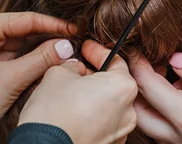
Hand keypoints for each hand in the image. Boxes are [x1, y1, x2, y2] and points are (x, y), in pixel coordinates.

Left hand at [0, 12, 76, 129]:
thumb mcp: (9, 80)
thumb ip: (40, 60)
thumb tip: (66, 47)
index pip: (24, 19)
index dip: (52, 24)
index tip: (72, 29)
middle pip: (23, 31)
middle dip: (48, 38)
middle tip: (72, 42)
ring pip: (20, 45)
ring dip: (41, 50)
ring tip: (64, 53)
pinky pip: (15, 58)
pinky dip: (32, 61)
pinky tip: (49, 62)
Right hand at [18, 41, 138, 143]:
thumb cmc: (53, 112)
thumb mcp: (58, 74)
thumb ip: (72, 66)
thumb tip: (76, 69)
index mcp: (122, 87)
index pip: (114, 60)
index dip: (97, 51)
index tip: (86, 48)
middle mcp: (129, 111)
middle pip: (114, 85)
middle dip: (96, 75)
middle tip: (76, 70)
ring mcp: (120, 132)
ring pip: (109, 106)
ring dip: (94, 97)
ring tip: (72, 94)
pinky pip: (104, 125)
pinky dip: (93, 117)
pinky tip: (74, 114)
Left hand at [130, 52, 181, 143]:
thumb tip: (175, 60)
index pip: (147, 87)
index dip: (138, 65)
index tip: (135, 49)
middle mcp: (179, 136)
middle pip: (140, 113)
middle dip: (136, 87)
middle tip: (145, 65)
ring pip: (153, 124)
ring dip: (153, 99)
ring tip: (169, 75)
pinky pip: (170, 130)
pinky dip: (169, 109)